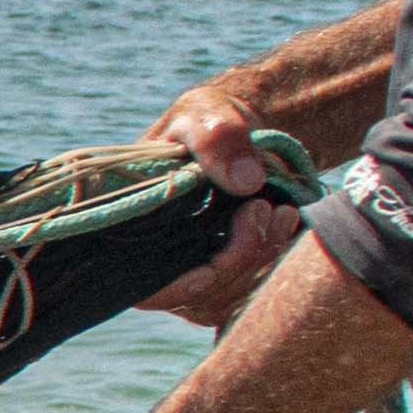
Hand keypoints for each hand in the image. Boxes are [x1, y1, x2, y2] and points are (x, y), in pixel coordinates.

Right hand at [137, 80, 310, 329]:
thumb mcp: (206, 114)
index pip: (144, 284)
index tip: (221, 255)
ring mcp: (184, 270)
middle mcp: (150, 258)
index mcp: (126, 225)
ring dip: (259, 260)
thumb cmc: (206, 120)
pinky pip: (244, 292)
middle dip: (237, 258)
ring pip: (223, 298)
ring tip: (284, 212)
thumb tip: (247, 183)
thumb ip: (219, 140)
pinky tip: (286, 226)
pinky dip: (271, 263)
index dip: (180, 284)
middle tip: (267, 208)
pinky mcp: (217, 272)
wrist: (236, 132)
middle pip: (193, 294)